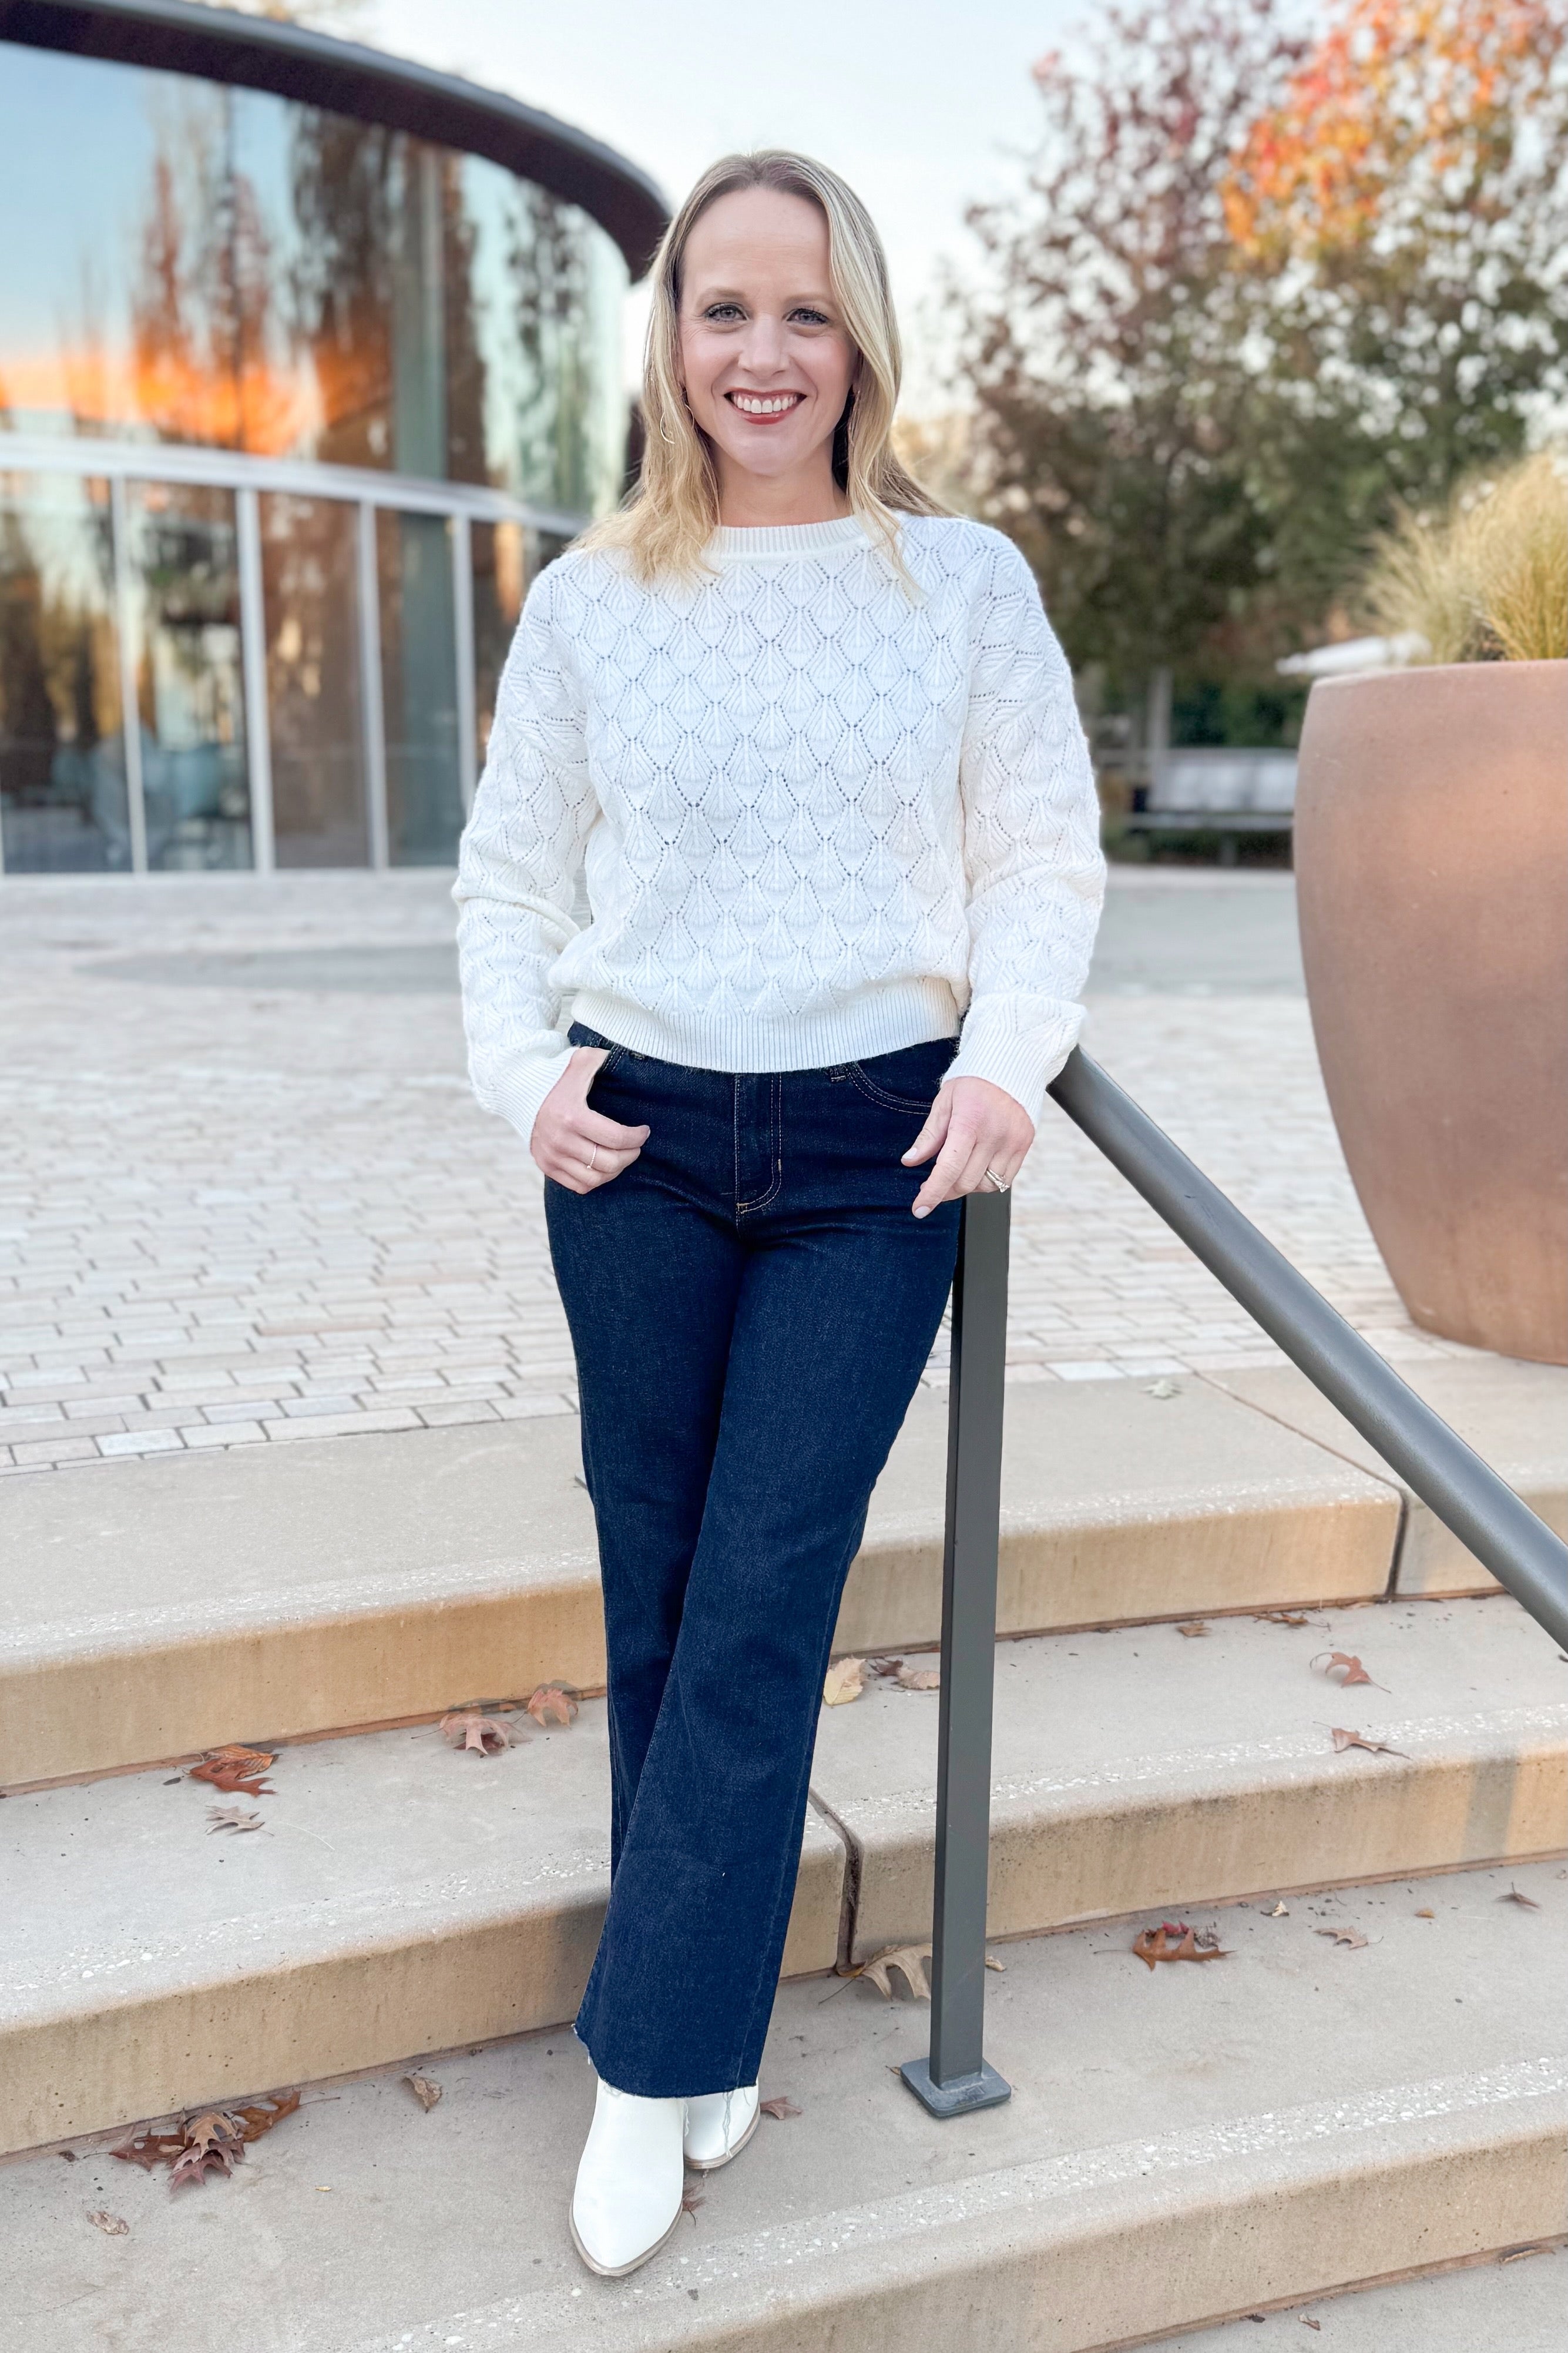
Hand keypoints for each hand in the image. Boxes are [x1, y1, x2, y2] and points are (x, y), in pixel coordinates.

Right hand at [531, 1047, 648, 1193]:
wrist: (519, 1091)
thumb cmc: (556, 1076)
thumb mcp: (580, 1060)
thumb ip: (602, 1057)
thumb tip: (626, 1058)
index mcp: (572, 1116)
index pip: (616, 1138)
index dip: (637, 1137)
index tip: (643, 1131)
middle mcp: (560, 1140)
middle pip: (609, 1162)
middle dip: (630, 1155)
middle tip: (635, 1145)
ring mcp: (551, 1156)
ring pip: (595, 1179)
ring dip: (614, 1170)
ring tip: (620, 1155)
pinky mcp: (546, 1166)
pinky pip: (579, 1185)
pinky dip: (596, 1179)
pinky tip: (602, 1165)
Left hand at [902, 1076, 1033, 1217]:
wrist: (1011, 1066)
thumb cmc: (973, 1083)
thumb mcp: (944, 1103)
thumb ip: (929, 1135)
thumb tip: (910, 1161)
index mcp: (969, 1122)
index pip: (948, 1169)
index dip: (932, 1193)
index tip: (919, 1209)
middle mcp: (994, 1135)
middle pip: (966, 1182)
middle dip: (945, 1190)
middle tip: (932, 1185)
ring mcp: (1012, 1142)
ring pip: (986, 1185)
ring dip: (967, 1187)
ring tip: (957, 1172)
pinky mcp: (1024, 1145)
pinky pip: (1005, 1179)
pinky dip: (987, 1182)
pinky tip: (977, 1169)